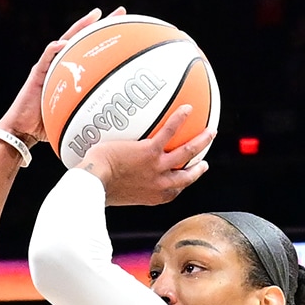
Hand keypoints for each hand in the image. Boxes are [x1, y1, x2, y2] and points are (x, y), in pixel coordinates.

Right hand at [0, 7, 113, 149]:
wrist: (22, 130)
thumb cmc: (47, 125)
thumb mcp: (75, 115)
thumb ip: (90, 112)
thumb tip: (115, 124)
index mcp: (69, 71)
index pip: (89, 49)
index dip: (106, 37)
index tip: (126, 26)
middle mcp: (60, 63)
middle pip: (82, 37)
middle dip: (100, 23)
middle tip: (120, 12)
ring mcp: (48, 66)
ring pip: (65, 40)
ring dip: (80, 27)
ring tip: (95, 16)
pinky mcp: (36, 74)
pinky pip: (46, 58)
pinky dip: (54, 49)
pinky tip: (64, 43)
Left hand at [81, 117, 207, 206]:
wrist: (94, 183)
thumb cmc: (97, 188)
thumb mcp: (115, 193)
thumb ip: (122, 187)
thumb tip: (111, 180)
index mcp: (154, 196)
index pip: (174, 191)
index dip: (184, 184)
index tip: (188, 177)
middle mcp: (160, 184)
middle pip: (188, 176)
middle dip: (199, 169)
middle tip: (205, 162)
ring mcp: (158, 167)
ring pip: (188, 152)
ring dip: (202, 141)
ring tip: (211, 132)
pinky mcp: (150, 151)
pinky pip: (169, 132)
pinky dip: (180, 119)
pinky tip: (187, 108)